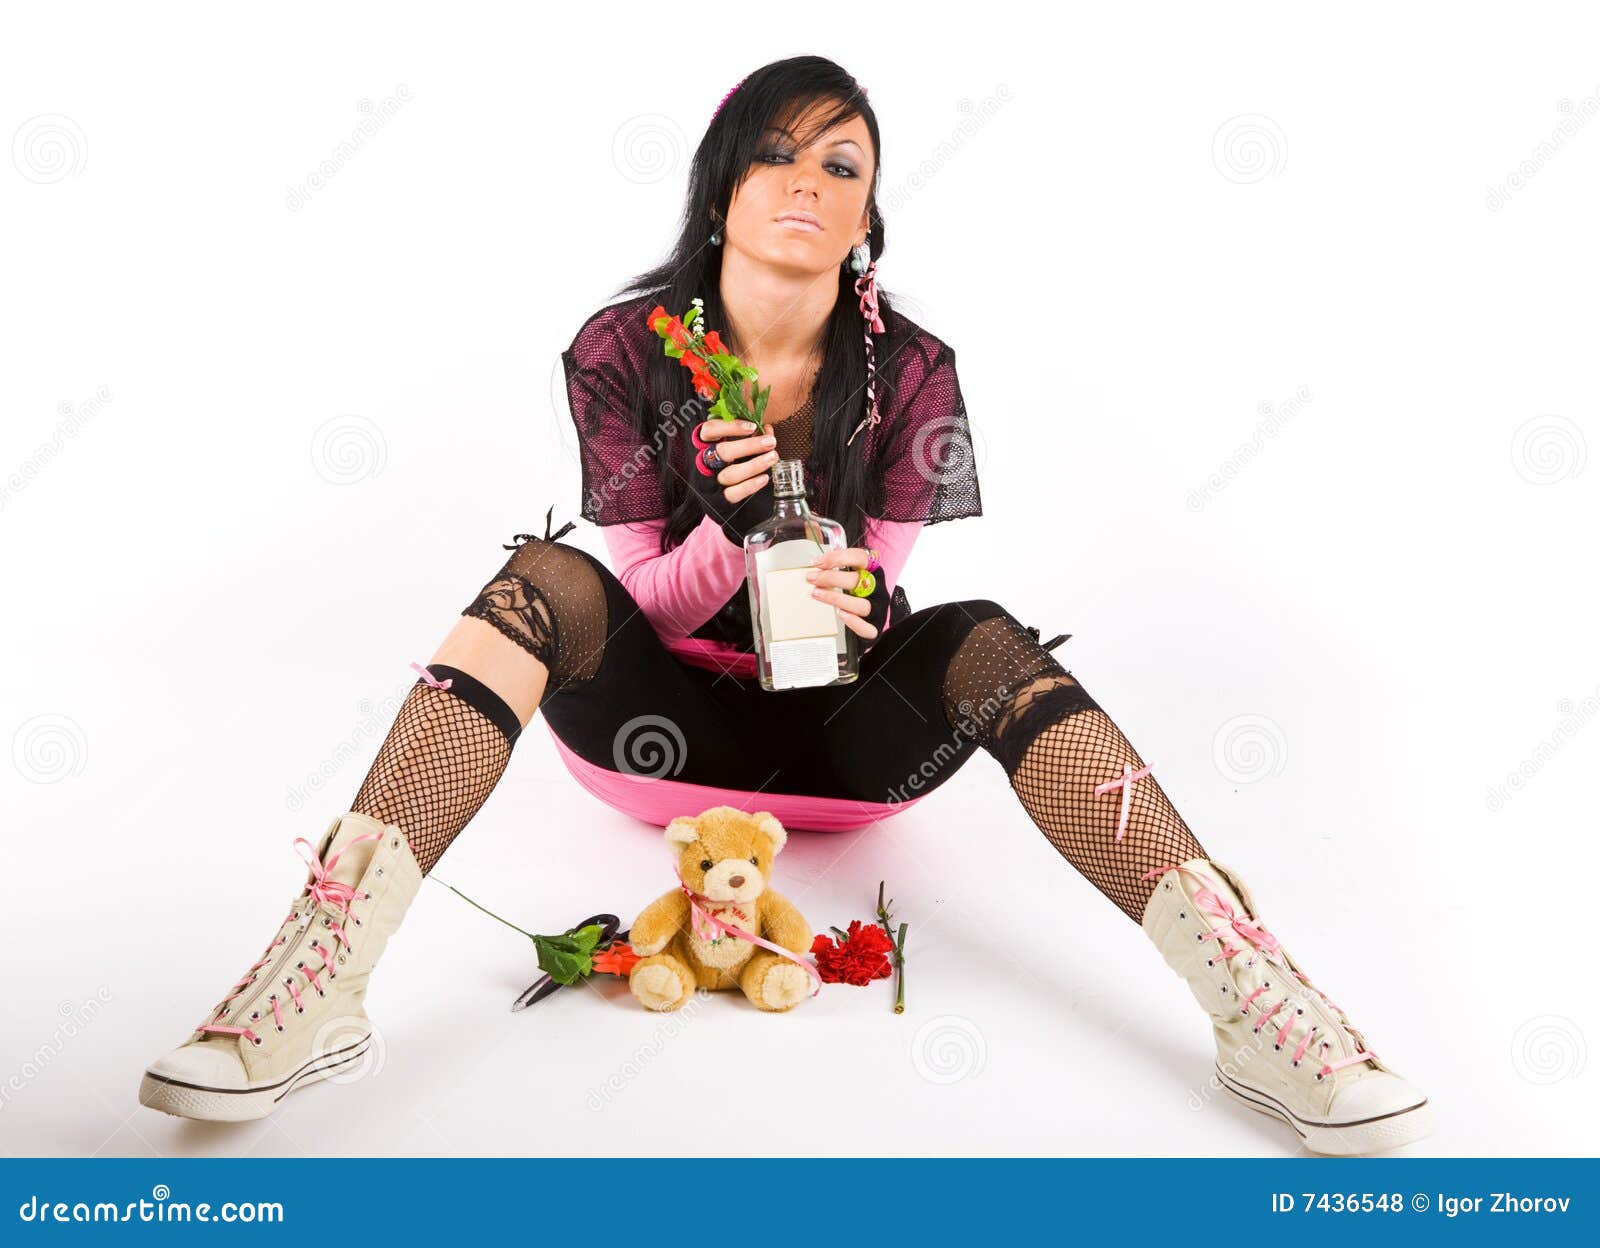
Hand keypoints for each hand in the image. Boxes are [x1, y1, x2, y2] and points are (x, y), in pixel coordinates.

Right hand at [688, 419, 778, 545]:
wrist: (719, 498)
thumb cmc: (728, 464)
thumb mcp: (734, 447)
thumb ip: (749, 437)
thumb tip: (768, 430)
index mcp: (704, 444)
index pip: (710, 430)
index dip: (729, 427)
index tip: (752, 427)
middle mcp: (704, 462)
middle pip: (722, 452)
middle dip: (749, 446)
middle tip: (770, 441)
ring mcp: (710, 482)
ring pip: (730, 473)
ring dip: (754, 464)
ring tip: (773, 457)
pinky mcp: (718, 500)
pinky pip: (734, 493)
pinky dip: (750, 485)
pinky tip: (764, 478)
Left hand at [805, 546, 888, 645]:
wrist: (877, 618)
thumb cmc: (862, 593)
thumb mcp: (855, 574)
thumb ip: (840, 567)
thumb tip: (819, 561)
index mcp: (873, 571)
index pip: (860, 557)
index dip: (837, 557)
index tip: (818, 562)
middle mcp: (877, 588)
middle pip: (857, 580)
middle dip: (830, 577)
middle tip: (812, 578)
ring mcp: (877, 608)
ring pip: (861, 604)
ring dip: (836, 598)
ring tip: (817, 594)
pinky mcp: (875, 626)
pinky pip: (868, 628)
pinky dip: (854, 622)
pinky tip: (840, 614)